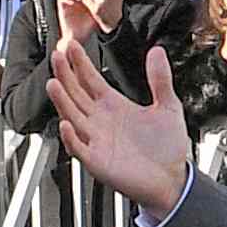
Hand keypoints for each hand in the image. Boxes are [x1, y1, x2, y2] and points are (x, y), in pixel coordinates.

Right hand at [45, 34, 195, 216]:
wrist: (173, 180)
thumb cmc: (167, 148)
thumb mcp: (168, 106)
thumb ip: (160, 79)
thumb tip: (157, 51)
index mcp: (114, 106)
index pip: (91, 80)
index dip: (81, 64)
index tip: (71, 46)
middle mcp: (101, 121)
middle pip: (77, 94)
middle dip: (66, 75)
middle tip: (57, 56)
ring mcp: (97, 141)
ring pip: (73, 116)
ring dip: (62, 101)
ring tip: (53, 83)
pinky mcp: (98, 161)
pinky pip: (79, 148)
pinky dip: (71, 137)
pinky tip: (66, 123)